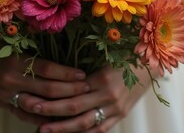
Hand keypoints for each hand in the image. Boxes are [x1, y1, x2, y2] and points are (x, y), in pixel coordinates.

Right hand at [0, 49, 90, 125]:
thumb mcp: (13, 41)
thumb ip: (35, 44)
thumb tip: (63, 43)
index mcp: (16, 60)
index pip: (47, 69)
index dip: (67, 73)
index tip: (82, 74)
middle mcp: (11, 79)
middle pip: (46, 89)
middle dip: (69, 90)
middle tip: (86, 89)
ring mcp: (6, 95)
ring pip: (38, 106)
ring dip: (58, 107)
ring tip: (76, 106)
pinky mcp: (3, 105)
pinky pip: (24, 116)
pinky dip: (41, 119)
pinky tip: (56, 120)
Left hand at [27, 65, 153, 132]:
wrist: (150, 66)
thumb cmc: (123, 58)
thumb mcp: (103, 59)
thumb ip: (82, 71)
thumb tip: (55, 78)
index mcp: (102, 78)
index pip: (72, 90)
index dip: (53, 95)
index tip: (36, 95)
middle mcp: (109, 95)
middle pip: (75, 107)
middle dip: (52, 111)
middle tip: (33, 111)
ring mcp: (116, 109)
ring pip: (85, 124)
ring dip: (63, 128)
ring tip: (44, 130)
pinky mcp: (121, 116)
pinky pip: (100, 130)